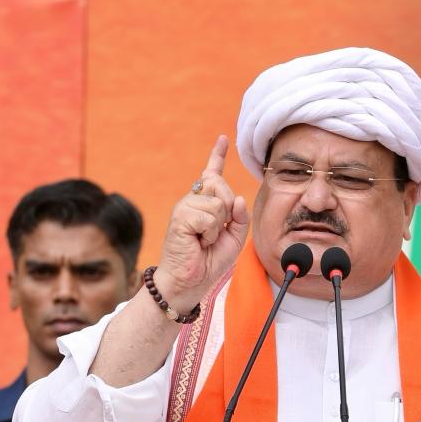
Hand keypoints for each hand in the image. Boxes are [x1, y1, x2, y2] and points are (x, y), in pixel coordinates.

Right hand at [155, 136, 249, 309]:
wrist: (189, 283)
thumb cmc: (209, 262)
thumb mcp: (234, 239)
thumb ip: (240, 218)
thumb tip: (238, 197)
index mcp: (205, 204)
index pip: (212, 175)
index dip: (217, 156)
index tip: (223, 139)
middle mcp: (193, 201)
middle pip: (221, 185)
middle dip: (228, 209)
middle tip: (214, 233)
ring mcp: (184, 207)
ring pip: (218, 202)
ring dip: (218, 226)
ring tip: (204, 240)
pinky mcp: (180, 217)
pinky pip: (209, 216)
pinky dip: (210, 233)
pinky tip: (198, 242)